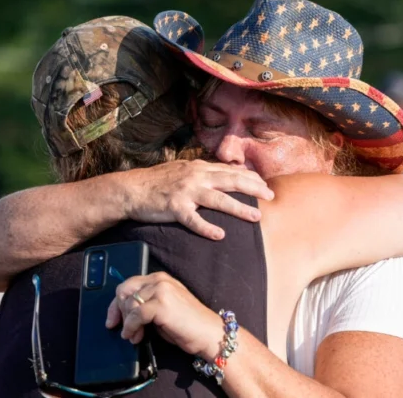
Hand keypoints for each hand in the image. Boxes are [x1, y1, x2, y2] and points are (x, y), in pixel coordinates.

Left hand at [105, 272, 223, 360]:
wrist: (208, 333)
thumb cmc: (187, 325)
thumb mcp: (163, 309)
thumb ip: (146, 304)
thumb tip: (123, 313)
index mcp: (160, 278)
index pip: (128, 284)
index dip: (116, 303)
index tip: (112, 320)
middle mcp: (159, 280)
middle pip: (124, 291)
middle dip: (119, 311)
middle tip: (123, 329)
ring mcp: (161, 290)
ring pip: (129, 303)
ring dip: (127, 323)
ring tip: (134, 336)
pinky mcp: (161, 304)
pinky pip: (135, 315)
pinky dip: (130, 327)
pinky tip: (134, 335)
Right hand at [120, 160, 273, 239]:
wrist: (132, 189)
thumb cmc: (158, 182)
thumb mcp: (184, 170)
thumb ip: (205, 171)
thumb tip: (229, 172)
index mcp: (199, 168)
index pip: (230, 171)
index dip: (250, 178)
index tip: (266, 185)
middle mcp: (195, 177)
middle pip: (230, 181)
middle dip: (253, 188)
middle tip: (271, 196)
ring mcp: (185, 192)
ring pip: (218, 200)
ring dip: (239, 208)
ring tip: (256, 217)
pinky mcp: (174, 207)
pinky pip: (193, 219)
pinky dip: (206, 227)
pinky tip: (219, 235)